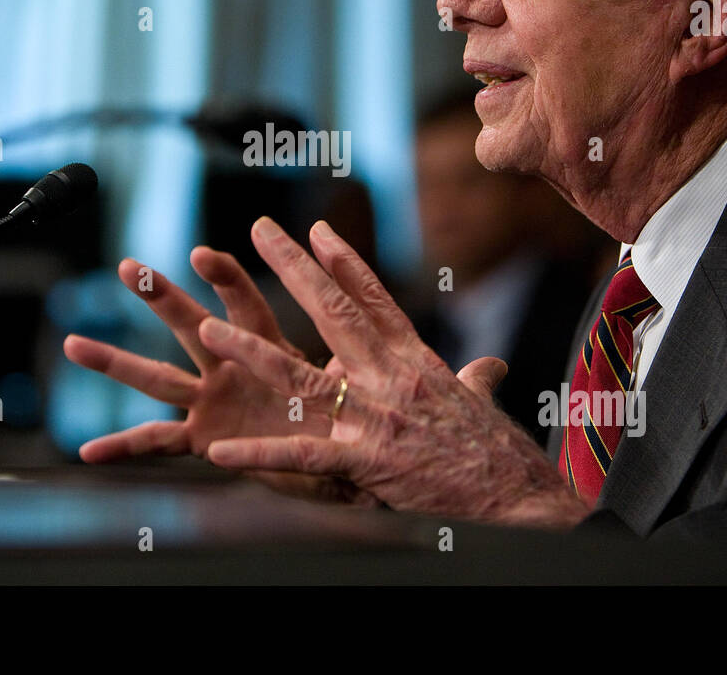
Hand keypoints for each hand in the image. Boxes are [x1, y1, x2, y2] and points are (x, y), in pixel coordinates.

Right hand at [63, 248, 375, 504]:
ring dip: (115, 362)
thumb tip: (369, 331)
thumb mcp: (354, 383)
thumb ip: (350, 360)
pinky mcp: (203, 438)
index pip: (246, 306)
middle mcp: (232, 366)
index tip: (204, 253)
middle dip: (161, 296)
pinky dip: (122, 447)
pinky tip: (87, 451)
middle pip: (190, 325)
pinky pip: (157, 442)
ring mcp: (212, 400)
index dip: (226, 280)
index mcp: (269, 347)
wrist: (342, 462)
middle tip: (129, 267)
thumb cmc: (352, 414)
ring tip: (73, 343)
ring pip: (157, 377)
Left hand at [198, 217, 590, 529]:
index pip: (373, 300)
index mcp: (415, 360)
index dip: (343, 262)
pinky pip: (302, 455)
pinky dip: (259, 455)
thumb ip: (475, 380)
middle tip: (260, 228)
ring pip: (301, 376)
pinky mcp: (365, 461)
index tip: (316, 229)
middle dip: (293, 267)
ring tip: (208, 330)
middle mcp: (390, 376)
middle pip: (334, 311)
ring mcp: (375, 416)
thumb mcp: (480, 404)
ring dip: (251, 353)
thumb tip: (489, 366)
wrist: (518, 497)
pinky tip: (219, 451)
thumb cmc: (501, 453)